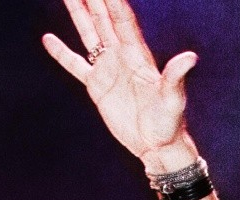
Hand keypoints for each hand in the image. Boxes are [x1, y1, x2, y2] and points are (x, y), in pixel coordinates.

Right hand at [42, 0, 199, 169]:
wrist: (157, 146)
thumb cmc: (169, 123)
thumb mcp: (173, 100)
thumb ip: (176, 77)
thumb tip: (190, 57)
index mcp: (138, 55)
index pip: (123, 20)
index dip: (114, 0)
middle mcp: (122, 56)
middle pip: (104, 19)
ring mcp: (108, 69)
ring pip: (89, 34)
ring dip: (78, 14)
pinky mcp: (97, 86)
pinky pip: (76, 65)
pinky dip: (62, 53)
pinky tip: (49, 39)